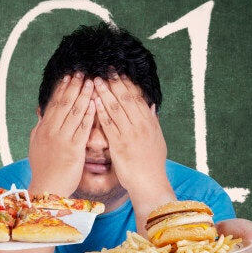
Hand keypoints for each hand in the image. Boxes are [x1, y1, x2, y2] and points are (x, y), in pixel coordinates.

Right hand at [28, 72, 94, 196]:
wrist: (46, 189)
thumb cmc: (44, 170)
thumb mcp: (36, 146)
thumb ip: (39, 129)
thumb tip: (40, 114)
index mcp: (42, 129)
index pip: (52, 104)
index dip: (60, 89)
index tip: (67, 76)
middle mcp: (50, 131)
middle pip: (63, 104)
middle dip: (73, 87)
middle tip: (81, 72)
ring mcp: (61, 139)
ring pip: (73, 112)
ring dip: (83, 95)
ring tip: (91, 82)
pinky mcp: (73, 149)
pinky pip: (82, 128)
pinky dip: (88, 114)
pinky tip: (95, 103)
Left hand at [93, 73, 172, 200]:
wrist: (150, 183)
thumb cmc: (152, 163)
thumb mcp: (157, 140)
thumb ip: (153, 122)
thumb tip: (151, 106)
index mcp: (149, 123)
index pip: (138, 97)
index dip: (127, 83)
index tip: (118, 72)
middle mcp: (141, 125)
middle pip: (126, 98)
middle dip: (115, 83)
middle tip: (105, 69)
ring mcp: (130, 134)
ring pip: (116, 108)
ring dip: (105, 93)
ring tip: (95, 80)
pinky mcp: (120, 145)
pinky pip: (109, 124)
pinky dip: (101, 111)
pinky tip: (94, 101)